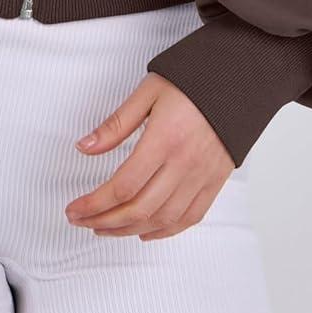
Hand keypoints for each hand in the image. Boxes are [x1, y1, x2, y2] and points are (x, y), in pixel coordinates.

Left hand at [65, 73, 234, 240]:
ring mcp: (202, 177)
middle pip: (139, 209)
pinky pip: (189, 218)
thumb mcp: (147, 93)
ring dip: (129, 230)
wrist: (237, 81)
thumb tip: (84, 147)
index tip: (74, 209)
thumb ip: (116, 124)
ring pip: (162, 219)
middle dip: (105, 221)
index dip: (94, 203)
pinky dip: (164, 231)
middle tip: (82, 221)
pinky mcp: (214, 182)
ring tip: (105, 228)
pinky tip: (144, 231)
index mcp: (164, 139)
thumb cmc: (191, 82)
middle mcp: (184, 164)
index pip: (123, 186)